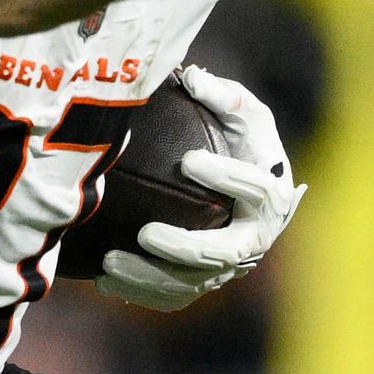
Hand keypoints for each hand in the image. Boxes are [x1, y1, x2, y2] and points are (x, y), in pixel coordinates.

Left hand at [97, 63, 302, 311]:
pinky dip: (139, 292)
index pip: (255, 188)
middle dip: (183, 247)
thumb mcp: (244, 115)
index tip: (189, 160)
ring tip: (108, 263)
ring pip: (191, 283)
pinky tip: (102, 280)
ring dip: (149, 277)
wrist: (247, 195)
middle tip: (145, 233)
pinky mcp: (203, 284)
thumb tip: (193, 77)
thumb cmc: (243, 146)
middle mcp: (253, 240)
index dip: (226, 176)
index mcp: (270, 196)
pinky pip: (172, 296)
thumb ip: (224, 97)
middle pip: (223, 252)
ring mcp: (227, 268)